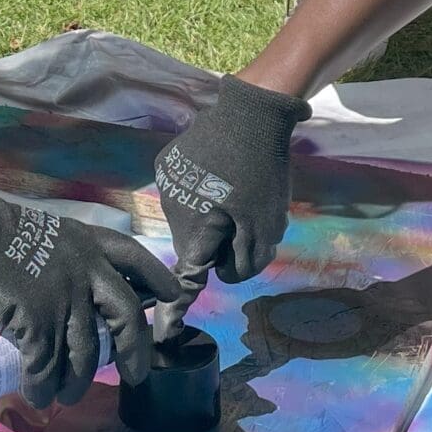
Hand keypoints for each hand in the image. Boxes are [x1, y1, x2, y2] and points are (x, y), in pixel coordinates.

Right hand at [0, 153, 174, 406]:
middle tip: (135, 375)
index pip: (136, 259)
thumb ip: (63, 260)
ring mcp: (62, 295)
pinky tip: (38, 395)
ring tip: (66, 395)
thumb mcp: (43, 234)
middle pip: (125, 316)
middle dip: (134, 350)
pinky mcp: (35, 320)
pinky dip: (42, 387)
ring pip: (85, 351)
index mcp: (87, 242)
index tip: (174, 300)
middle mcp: (84, 268)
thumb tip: (69, 295)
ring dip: (77, 380)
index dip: (159, 281)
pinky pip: (46, 365)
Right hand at [155, 72, 311, 290]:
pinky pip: (183, 191)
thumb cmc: (262, 172)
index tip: (179, 320)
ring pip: (186, 217)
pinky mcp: (168, 160)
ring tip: (235, 193)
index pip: (188, 274)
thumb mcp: (266, 227)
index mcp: (191, 227)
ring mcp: (165, 180)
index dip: (186, 299)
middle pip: (191, 243)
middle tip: (245, 223)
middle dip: (215, 243)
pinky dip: (200, 192)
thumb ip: (245, 262)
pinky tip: (221, 174)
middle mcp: (169, 206)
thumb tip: (223, 273)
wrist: (251, 111)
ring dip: (207, 216)